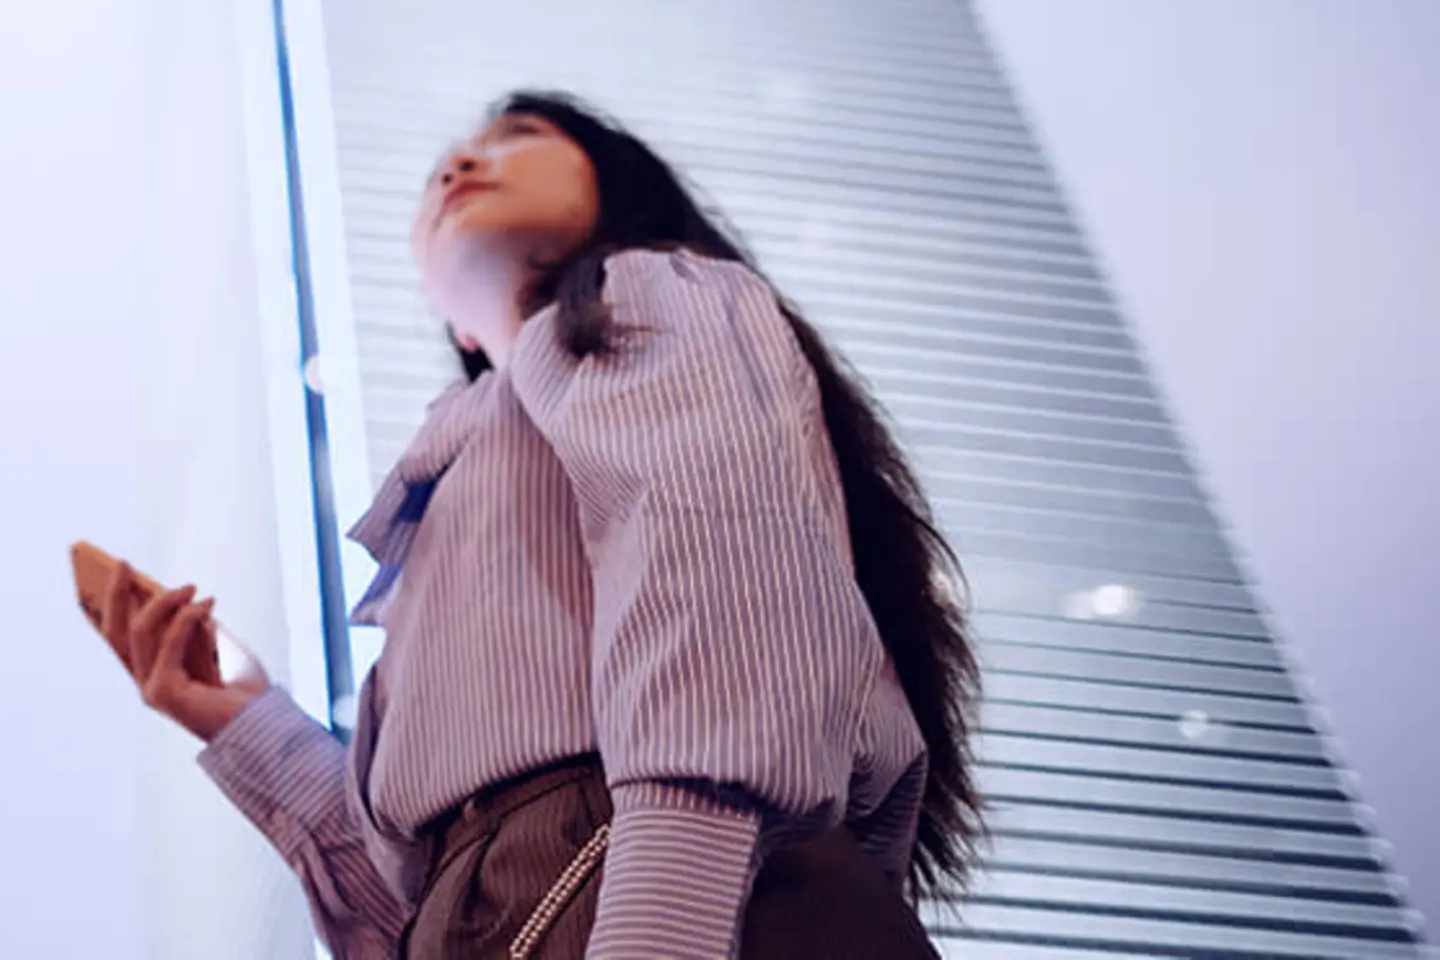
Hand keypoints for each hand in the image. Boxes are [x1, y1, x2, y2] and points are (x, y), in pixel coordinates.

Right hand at [101, 562, 270, 741]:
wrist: (262, 725)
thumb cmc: (245, 692)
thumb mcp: (218, 650)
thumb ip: (196, 630)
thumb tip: (185, 600)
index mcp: (154, 675)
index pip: (120, 638)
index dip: (112, 605)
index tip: (120, 571)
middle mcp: (146, 683)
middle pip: (116, 633)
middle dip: (116, 595)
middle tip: (122, 564)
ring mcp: (152, 689)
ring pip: (140, 632)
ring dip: (165, 602)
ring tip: (191, 586)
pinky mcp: (165, 692)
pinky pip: (170, 643)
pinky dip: (188, 619)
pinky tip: (207, 604)